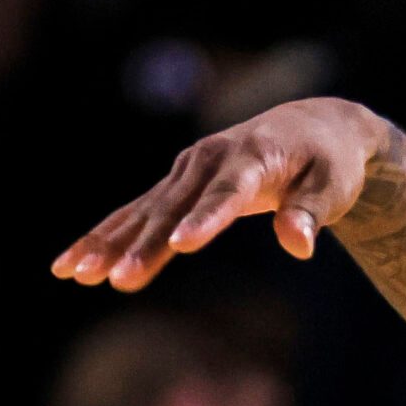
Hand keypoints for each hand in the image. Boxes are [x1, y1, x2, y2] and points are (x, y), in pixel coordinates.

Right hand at [49, 97, 388, 291]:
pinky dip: (105, 236)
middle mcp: (210, 159)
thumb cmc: (329, 161)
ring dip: (107, 242)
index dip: (204, 219)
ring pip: (142, 211)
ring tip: (75, 274)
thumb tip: (300, 245)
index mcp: (252, 157)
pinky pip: (136, 213)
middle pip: (172, 208)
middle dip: (142, 245)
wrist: (313, 126)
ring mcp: (187, 170)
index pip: (226, 194)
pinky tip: (72, 265)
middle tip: (115, 279)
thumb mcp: (333, 186)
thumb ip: (312, 213)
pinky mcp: (176, 184)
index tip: (180, 246)